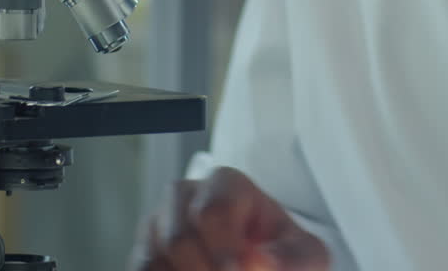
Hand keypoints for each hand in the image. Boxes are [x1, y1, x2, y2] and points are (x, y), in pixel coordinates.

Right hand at [129, 166, 328, 270]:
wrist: (264, 264)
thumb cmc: (283, 256)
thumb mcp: (305, 256)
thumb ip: (290, 258)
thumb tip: (257, 263)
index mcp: (225, 185)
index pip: (213, 212)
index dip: (225, 249)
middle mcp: (183, 197)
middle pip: (178, 239)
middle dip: (205, 270)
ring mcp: (156, 226)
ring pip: (153, 260)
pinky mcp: (142, 255)